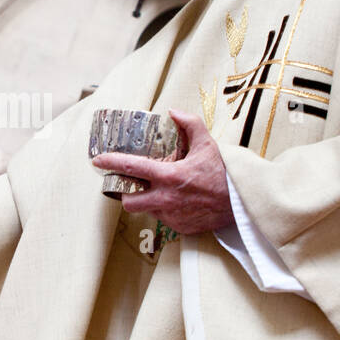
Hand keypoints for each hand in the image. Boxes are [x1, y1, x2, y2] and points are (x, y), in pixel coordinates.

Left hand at [91, 109, 233, 233]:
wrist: (242, 203)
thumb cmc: (224, 174)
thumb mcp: (208, 144)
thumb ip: (190, 124)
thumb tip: (173, 112)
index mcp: (169, 176)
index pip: (131, 168)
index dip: (110, 163)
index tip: (97, 160)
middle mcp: (166, 199)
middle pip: (129, 202)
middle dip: (126, 194)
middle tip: (131, 185)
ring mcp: (172, 216)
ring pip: (147, 211)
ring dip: (148, 202)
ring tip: (159, 192)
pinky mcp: (180, 228)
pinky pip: (164, 220)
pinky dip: (166, 211)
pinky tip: (176, 202)